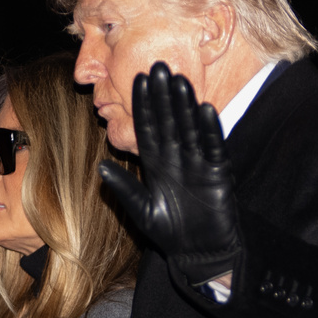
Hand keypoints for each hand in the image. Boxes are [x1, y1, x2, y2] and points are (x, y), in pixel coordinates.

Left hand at [99, 62, 240, 285]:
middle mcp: (176, 157)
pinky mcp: (218, 171)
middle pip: (169, 120)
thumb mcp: (142, 211)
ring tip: (180, 79)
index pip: (147, 127)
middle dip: (163, 94)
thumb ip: (124, 188)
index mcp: (155, 163)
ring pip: (190, 127)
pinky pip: (212, 146)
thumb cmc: (169, 232)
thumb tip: (99, 167)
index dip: (142, 104)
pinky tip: (205, 108)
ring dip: (185, 104)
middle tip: (158, 65)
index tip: (137, 79)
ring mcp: (198, 162)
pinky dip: (209, 129)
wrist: (200, 252)